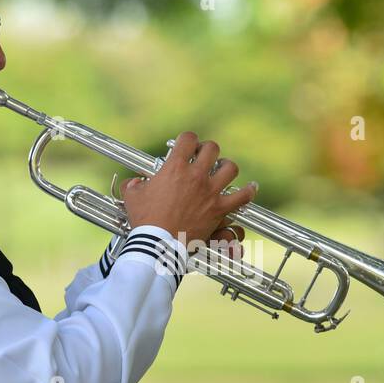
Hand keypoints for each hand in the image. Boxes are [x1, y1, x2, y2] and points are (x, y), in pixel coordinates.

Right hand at [120, 132, 256, 246]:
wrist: (159, 244)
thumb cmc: (145, 220)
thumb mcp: (133, 197)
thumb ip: (134, 185)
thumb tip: (135, 183)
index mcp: (175, 167)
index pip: (187, 138)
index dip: (187, 139)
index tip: (185, 146)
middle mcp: (196, 175)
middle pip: (212, 149)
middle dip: (208, 150)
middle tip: (203, 158)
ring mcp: (210, 192)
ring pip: (230, 168)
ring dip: (226, 167)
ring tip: (222, 170)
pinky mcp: (219, 209)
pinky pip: (242, 197)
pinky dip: (248, 191)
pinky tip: (250, 187)